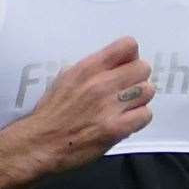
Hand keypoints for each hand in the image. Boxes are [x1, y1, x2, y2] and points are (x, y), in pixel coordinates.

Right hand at [0, 37, 154, 188]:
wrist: (40, 143)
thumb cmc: (52, 111)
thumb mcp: (65, 78)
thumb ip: (89, 69)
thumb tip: (111, 64)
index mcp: (88, 68)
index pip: (127, 45)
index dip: (131, 56)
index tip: (125, 67)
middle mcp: (101, 83)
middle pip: (143, 68)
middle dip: (138, 78)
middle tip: (128, 90)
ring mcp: (110, 106)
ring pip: (147, 91)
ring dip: (139, 99)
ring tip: (127, 107)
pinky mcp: (116, 128)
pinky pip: (145, 115)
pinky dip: (138, 118)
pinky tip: (127, 121)